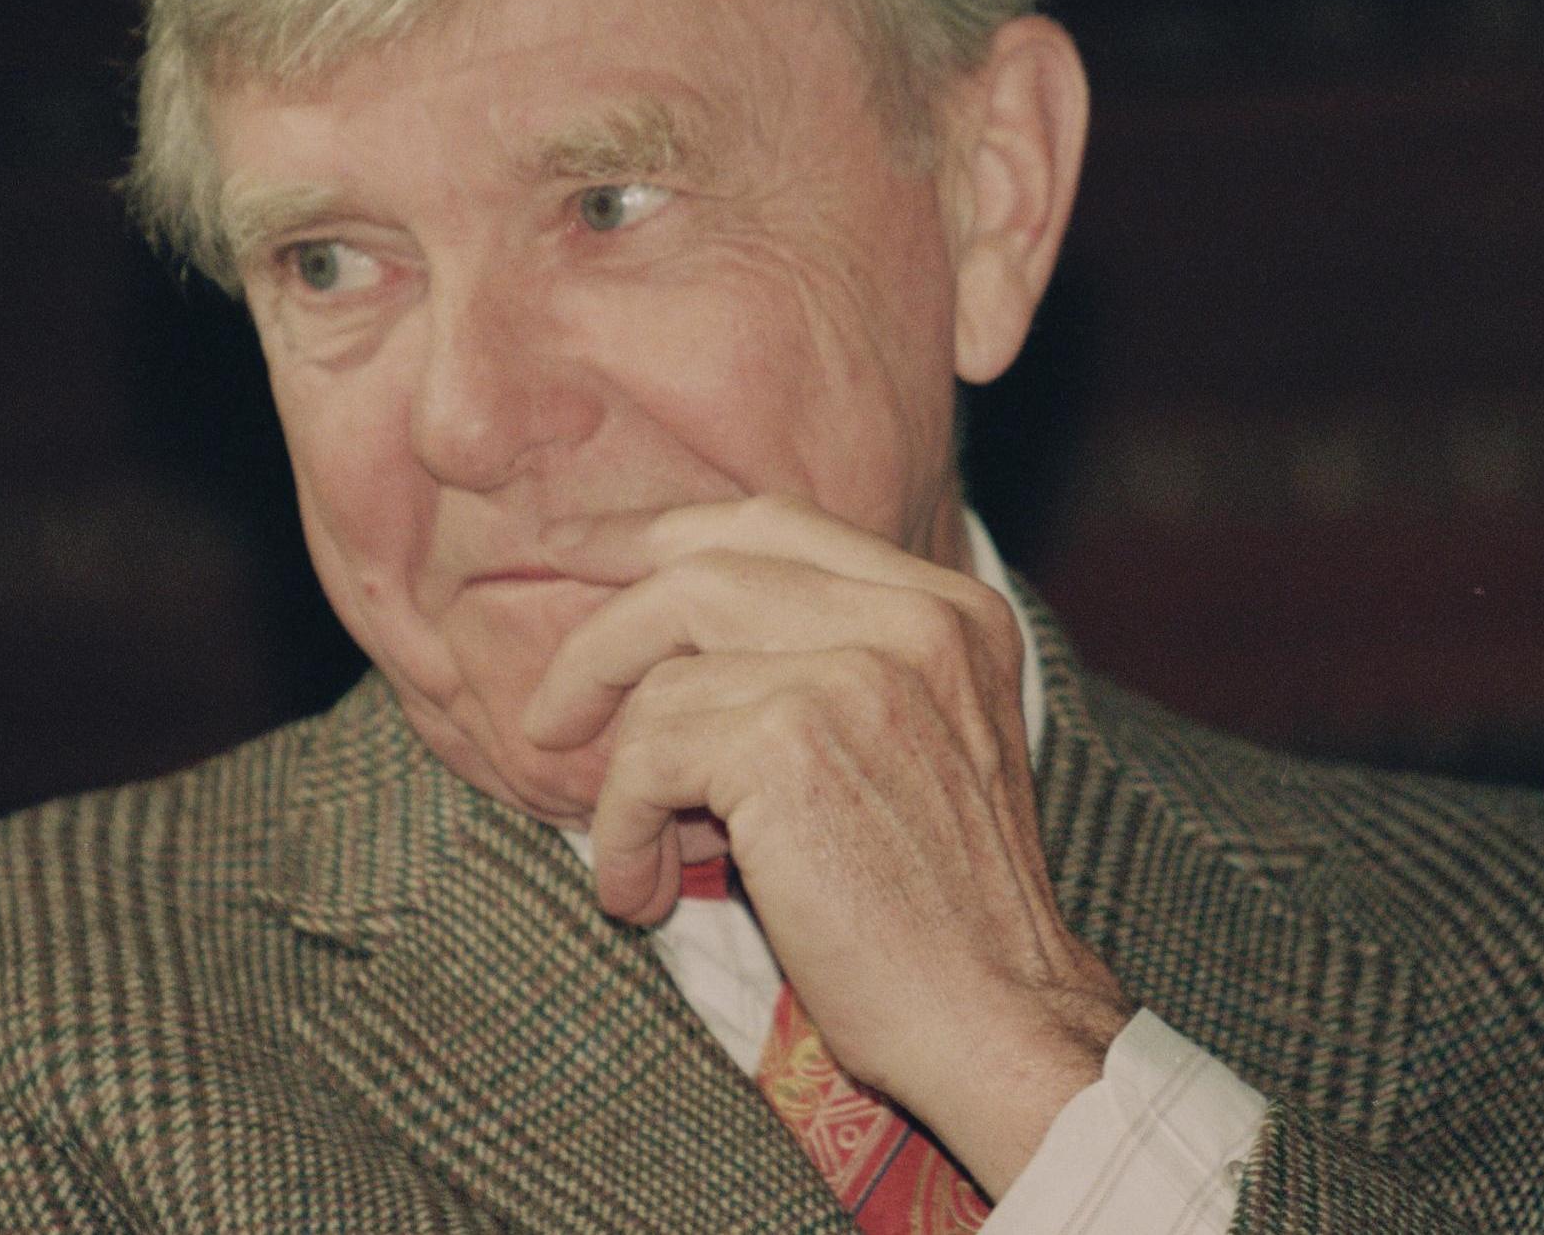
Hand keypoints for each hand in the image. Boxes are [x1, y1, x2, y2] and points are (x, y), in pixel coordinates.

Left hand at [522, 495, 1133, 1194]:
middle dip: (600, 636)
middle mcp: (912, 620)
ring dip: (619, 779)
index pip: (770, 525)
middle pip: (699, 571)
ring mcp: (855, 672)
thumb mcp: (913, 746)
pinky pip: (646, 756)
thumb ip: (825, 665)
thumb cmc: (937, 911)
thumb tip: (661, 634)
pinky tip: (642, 894)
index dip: (654, 536)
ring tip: (633, 858)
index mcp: (949, 609)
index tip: (572, 553)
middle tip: (546, 712)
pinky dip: (620, 831)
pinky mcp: (790, 742)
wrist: (996, 1018)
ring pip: (661, 675)